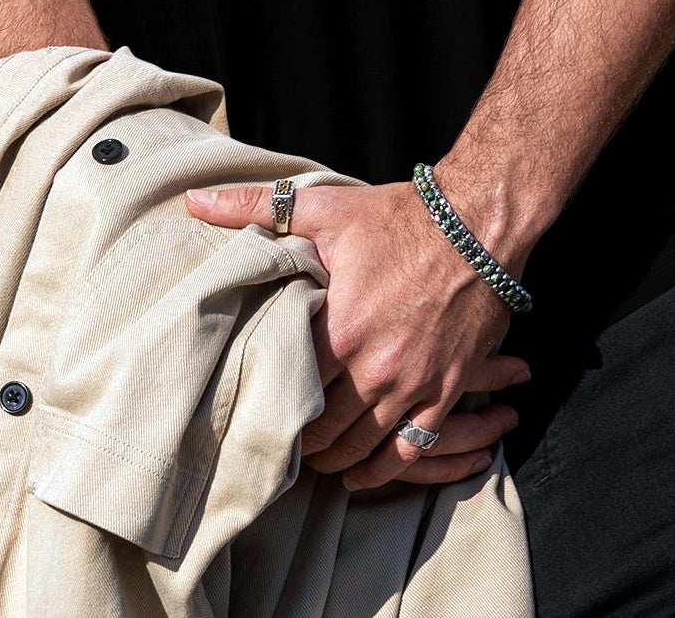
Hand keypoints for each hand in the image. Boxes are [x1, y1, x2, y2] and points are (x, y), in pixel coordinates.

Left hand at [185, 176, 528, 487]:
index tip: (252, 407)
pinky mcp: (447, 388)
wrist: (478, 223)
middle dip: (299, 439)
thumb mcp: (327, 208)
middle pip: (324, 428)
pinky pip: (413, 448)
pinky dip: (385, 467)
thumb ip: (256, 208)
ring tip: (315, 460)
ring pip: (364, 446)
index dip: (267, 401)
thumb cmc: (400, 216)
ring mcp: (414, 383)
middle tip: (280, 439)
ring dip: (336, 458)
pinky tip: (365, 472)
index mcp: (341, 329)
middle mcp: (375, 368)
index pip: (288, 387)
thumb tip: (196, 202)